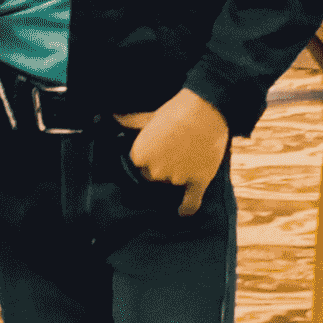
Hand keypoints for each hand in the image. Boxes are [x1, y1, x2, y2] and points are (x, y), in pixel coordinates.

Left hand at [114, 87, 228, 216]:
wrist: (206, 109)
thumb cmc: (176, 110)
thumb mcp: (150, 116)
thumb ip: (132, 121)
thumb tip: (116, 117)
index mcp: (140, 155)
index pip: (138, 165)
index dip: (147, 158)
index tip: (156, 151)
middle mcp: (155, 171)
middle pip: (154, 176)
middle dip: (161, 166)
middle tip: (174, 150)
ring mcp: (176, 178)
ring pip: (172, 183)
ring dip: (177, 175)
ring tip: (188, 156)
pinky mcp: (198, 181)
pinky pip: (190, 202)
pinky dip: (187, 208)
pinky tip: (183, 213)